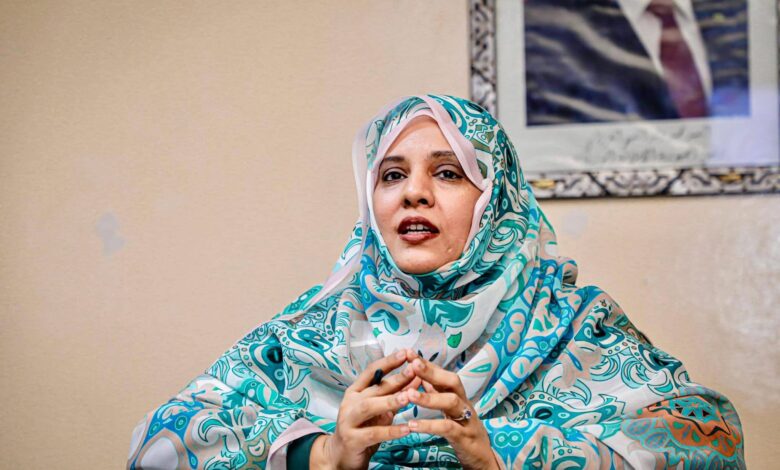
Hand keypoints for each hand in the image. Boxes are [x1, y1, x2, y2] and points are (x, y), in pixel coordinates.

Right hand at [311, 349, 421, 469]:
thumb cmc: (363, 428)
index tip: (405, 352)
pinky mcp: (352, 439)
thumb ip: (394, 395)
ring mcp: (348, 420)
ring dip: (390, 401)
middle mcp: (350, 402)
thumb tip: (416, 377)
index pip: (371, 371)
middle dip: (395, 379)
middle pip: (373, 388)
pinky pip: (373, 434)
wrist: (341, 455)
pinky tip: (407, 428)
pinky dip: (391, 431)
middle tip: (414, 370)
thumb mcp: (379, 410)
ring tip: (408, 397)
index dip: (388, 362)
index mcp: (355, 391)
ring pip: (369, 407)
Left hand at [401, 352, 500, 469]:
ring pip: (451, 402)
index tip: (410, 353)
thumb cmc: (464, 431)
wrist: (483, 458)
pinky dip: (429, 425)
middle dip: (432, 372)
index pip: (444, 374)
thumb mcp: (451, 410)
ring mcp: (467, 420)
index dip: (428, 364)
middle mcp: (465, 404)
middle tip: (412, 365)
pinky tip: (412, 425)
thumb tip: (422, 376)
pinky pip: (447, 428)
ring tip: (408, 394)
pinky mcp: (465, 438)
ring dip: (429, 397)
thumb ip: (438, 393)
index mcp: (458, 396)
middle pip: (452, 381)